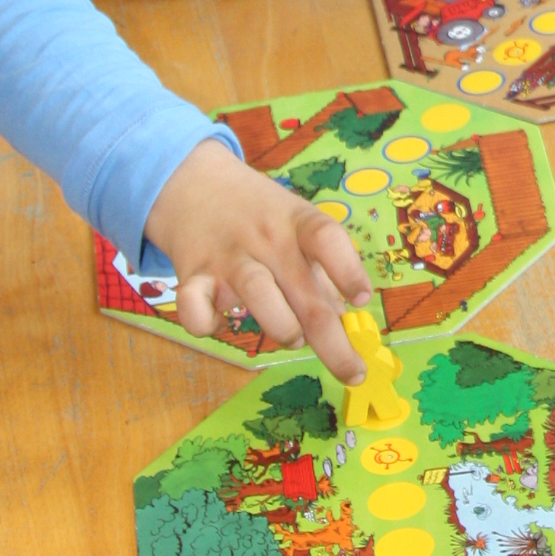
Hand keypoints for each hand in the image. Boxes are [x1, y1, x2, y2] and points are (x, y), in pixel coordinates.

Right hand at [147, 139, 373, 382]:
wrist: (193, 184)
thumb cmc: (259, 214)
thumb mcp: (297, 224)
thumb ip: (320, 270)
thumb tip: (344, 319)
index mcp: (298, 223)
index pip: (327, 239)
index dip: (349, 271)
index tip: (362, 300)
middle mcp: (266, 239)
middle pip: (306, 295)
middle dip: (334, 344)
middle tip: (352, 372)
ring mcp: (228, 257)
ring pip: (259, 297)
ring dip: (283, 329)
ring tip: (292, 338)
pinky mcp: (192, 275)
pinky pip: (196, 309)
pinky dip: (208, 326)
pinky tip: (221, 323)